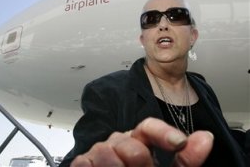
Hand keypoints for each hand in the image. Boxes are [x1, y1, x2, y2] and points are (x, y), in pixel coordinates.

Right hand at [70, 118, 213, 166]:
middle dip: (140, 162)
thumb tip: (206, 137)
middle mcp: (119, 142)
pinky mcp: (83, 162)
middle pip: (130, 144)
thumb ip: (186, 159)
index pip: (149, 127)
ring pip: (107, 152)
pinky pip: (86, 162)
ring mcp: (100, 151)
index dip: (164, 133)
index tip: (179, 142)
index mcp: (140, 141)